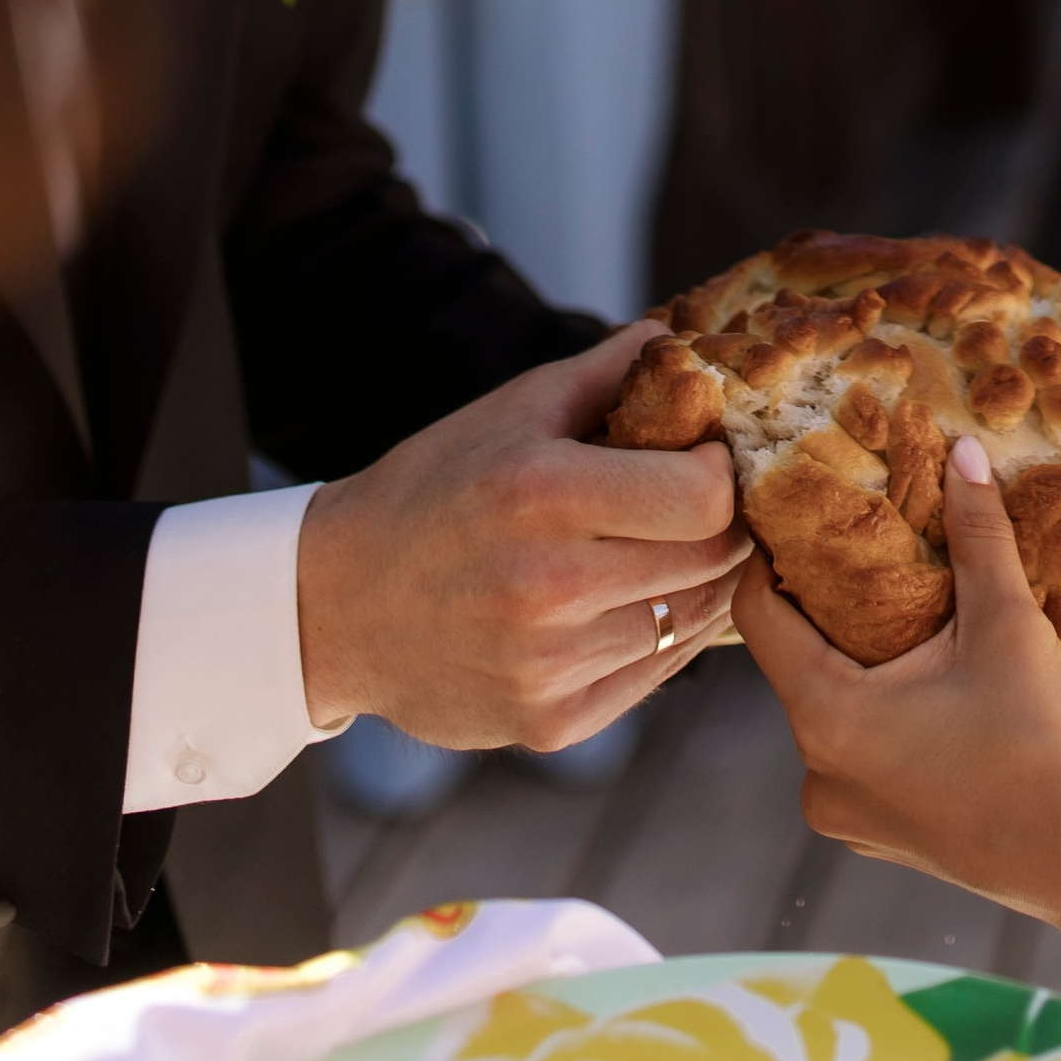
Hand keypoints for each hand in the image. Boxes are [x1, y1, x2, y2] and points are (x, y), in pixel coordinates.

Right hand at [296, 329, 748, 753]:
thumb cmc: (431, 491)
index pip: (704, 496)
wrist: (337, 604)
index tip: (706, 457)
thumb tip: (680, 337)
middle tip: (704, 505)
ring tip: (664, 550)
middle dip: (723, 525)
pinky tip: (629, 603)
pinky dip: (660, 638)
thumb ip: (604, 371)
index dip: (723, 472)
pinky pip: (654, 675)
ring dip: (695, 583)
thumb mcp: (510, 411)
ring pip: (690, 621)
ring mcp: (550, 665)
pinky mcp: (549, 723)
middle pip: (710, 560)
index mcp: (544, 493)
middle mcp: (550, 587)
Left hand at [735, 436, 1060, 933]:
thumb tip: (963, 449)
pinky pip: (857, 749)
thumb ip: (977, 535)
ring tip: (913, 611)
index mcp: (828, 718)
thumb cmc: (1042, 743)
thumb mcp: (1007, 624)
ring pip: (831, 705)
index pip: (758, 616)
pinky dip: (882, 708)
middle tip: (871, 545)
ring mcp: (845, 814)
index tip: (795, 508)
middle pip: (797, 660)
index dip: (768, 554)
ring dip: (862, 659)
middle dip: (831, 603)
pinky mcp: (878, 832)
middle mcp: (817, 773)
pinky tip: (933, 681)